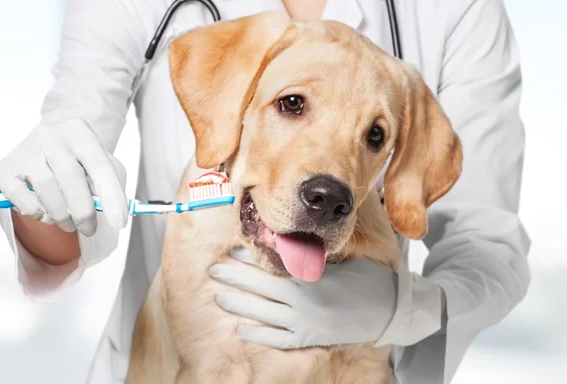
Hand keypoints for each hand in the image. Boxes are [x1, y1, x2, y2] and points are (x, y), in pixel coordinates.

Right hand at [0, 119, 127, 235]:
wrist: (46, 147)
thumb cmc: (79, 161)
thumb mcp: (102, 165)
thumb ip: (111, 185)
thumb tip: (115, 213)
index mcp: (79, 132)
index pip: (100, 165)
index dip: (112, 196)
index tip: (119, 222)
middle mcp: (50, 136)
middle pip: (70, 176)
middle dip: (84, 210)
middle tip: (89, 229)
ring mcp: (24, 150)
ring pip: (46, 188)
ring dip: (61, 215)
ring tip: (69, 224)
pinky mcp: (3, 169)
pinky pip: (21, 198)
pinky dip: (36, 212)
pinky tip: (45, 212)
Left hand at [209, 248, 399, 348]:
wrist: (388, 311)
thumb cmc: (366, 280)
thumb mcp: (342, 262)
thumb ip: (314, 256)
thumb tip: (290, 241)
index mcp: (310, 280)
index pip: (270, 268)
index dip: (248, 261)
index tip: (230, 253)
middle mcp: (303, 302)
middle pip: (260, 290)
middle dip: (235, 279)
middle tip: (214, 270)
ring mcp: (306, 323)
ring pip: (264, 314)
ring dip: (240, 305)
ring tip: (220, 296)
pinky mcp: (310, 339)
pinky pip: (279, 339)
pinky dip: (260, 335)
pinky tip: (243, 330)